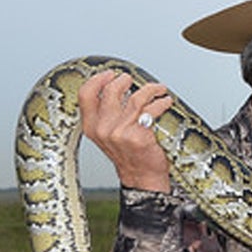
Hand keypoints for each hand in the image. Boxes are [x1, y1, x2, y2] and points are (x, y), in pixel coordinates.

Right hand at [77, 70, 173, 191]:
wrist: (142, 178)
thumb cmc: (129, 156)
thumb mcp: (108, 137)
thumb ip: (106, 116)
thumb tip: (116, 90)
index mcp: (91, 127)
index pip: (86, 95)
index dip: (98, 80)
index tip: (110, 74)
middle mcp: (103, 129)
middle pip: (111, 91)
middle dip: (125, 80)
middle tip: (133, 80)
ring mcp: (120, 132)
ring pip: (135, 98)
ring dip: (150, 89)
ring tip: (158, 89)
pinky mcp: (139, 135)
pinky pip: (151, 110)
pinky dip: (161, 103)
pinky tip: (165, 102)